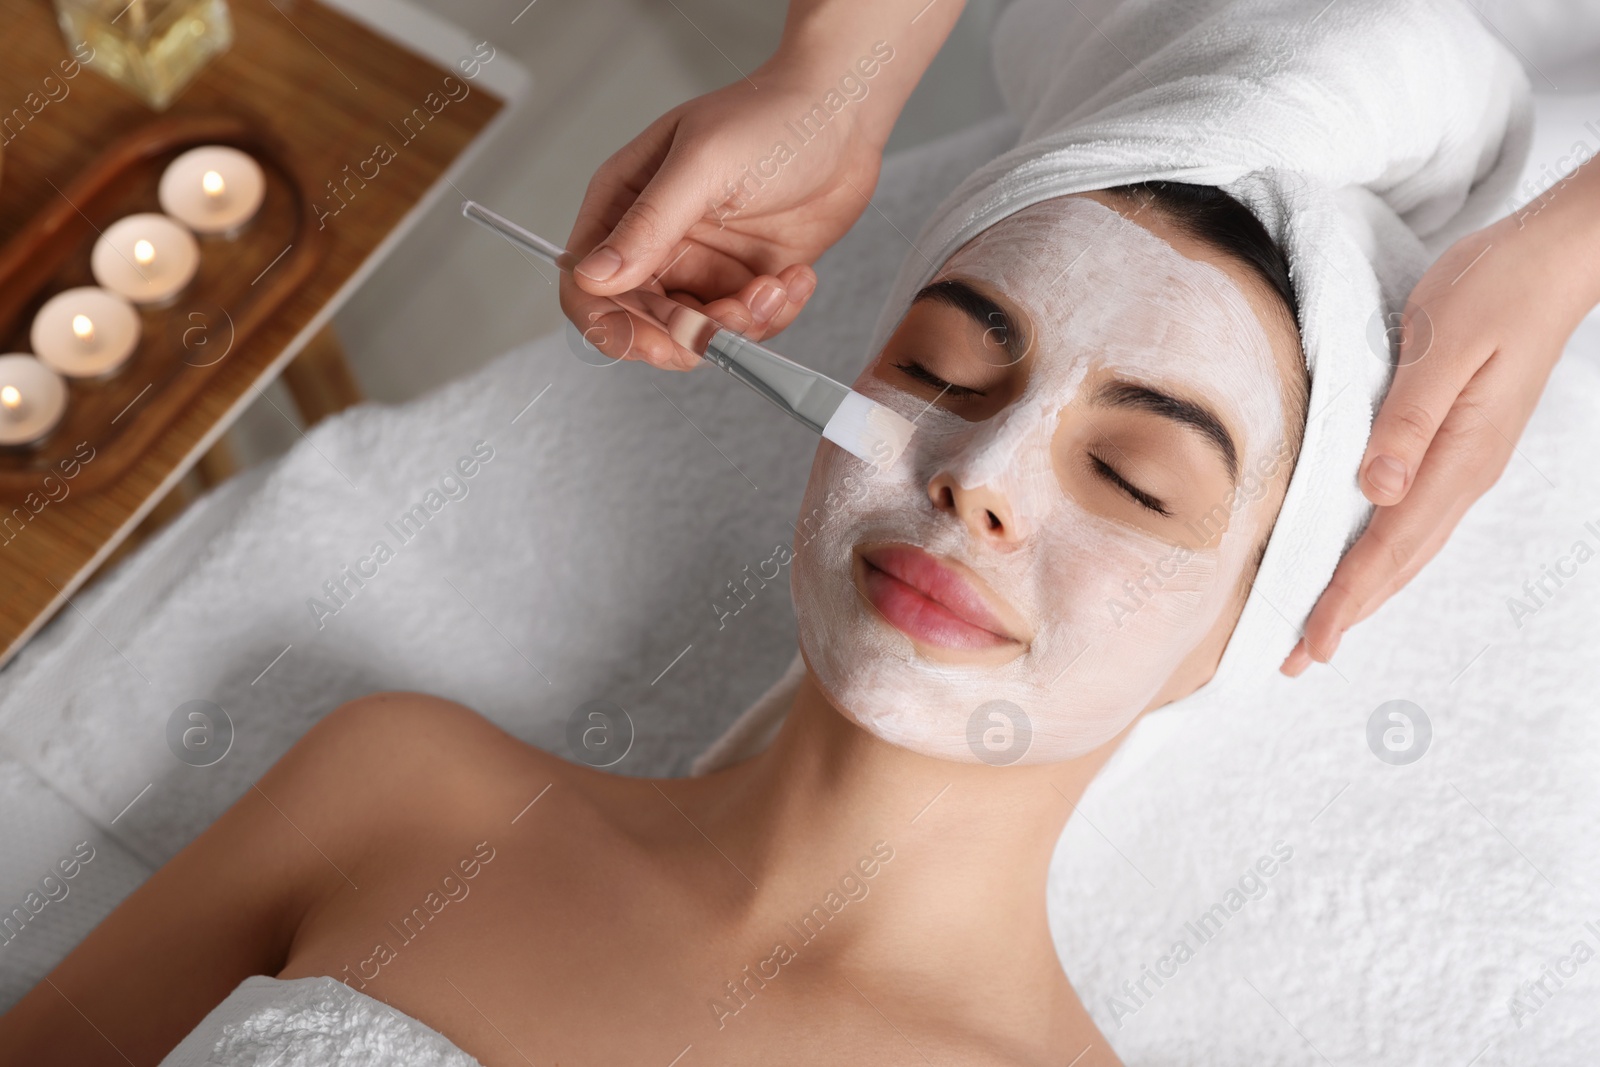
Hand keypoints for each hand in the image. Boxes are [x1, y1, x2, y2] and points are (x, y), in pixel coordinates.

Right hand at [559, 62, 887, 370]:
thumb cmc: (771, 117)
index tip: (656, 343)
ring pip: (696, 335)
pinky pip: (743, 328)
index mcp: (624, 204)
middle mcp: (654, 241)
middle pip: (639, 324)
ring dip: (739, 326)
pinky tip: (795, 277)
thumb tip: (593, 276)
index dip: (611, 326)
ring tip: (775, 285)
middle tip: (732, 319)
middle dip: (687, 336)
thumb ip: (648, 223)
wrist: (843, 115)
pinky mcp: (744, 281)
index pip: (585, 285)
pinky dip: (773, 316)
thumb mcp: (703, 165)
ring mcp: (700, 265)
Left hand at [1283, 164, 1599, 674]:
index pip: (1388, 547)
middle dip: (1347, 612)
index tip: (1309, 644)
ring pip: (1407, 547)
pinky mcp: (1459, 444)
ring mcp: (1465, 462)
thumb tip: (1376, 490)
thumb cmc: (1496, 287)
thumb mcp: (1442, 343)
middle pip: (1397, 563)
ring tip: (1325, 628)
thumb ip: (1407, 418)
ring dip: (1365, 591)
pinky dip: (1383, 553)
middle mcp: (1463, 472)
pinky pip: (1414, 518)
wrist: (1553, 258)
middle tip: (1298, 659)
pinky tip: (1365, 563)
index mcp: (1458, 457)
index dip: (1345, 599)